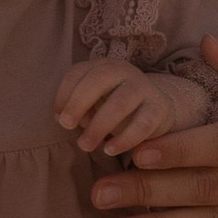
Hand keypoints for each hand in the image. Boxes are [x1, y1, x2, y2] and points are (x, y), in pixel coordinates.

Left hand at [55, 57, 191, 158]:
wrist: (156, 109)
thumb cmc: (114, 107)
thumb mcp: (94, 105)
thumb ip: (80, 109)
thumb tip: (63, 118)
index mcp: (102, 67)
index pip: (78, 73)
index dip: (64, 94)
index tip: (58, 118)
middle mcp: (123, 72)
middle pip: (99, 79)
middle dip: (78, 102)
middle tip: (67, 126)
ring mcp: (143, 88)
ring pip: (120, 102)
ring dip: (99, 125)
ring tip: (85, 145)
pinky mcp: (159, 108)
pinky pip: (142, 123)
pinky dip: (124, 139)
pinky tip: (110, 150)